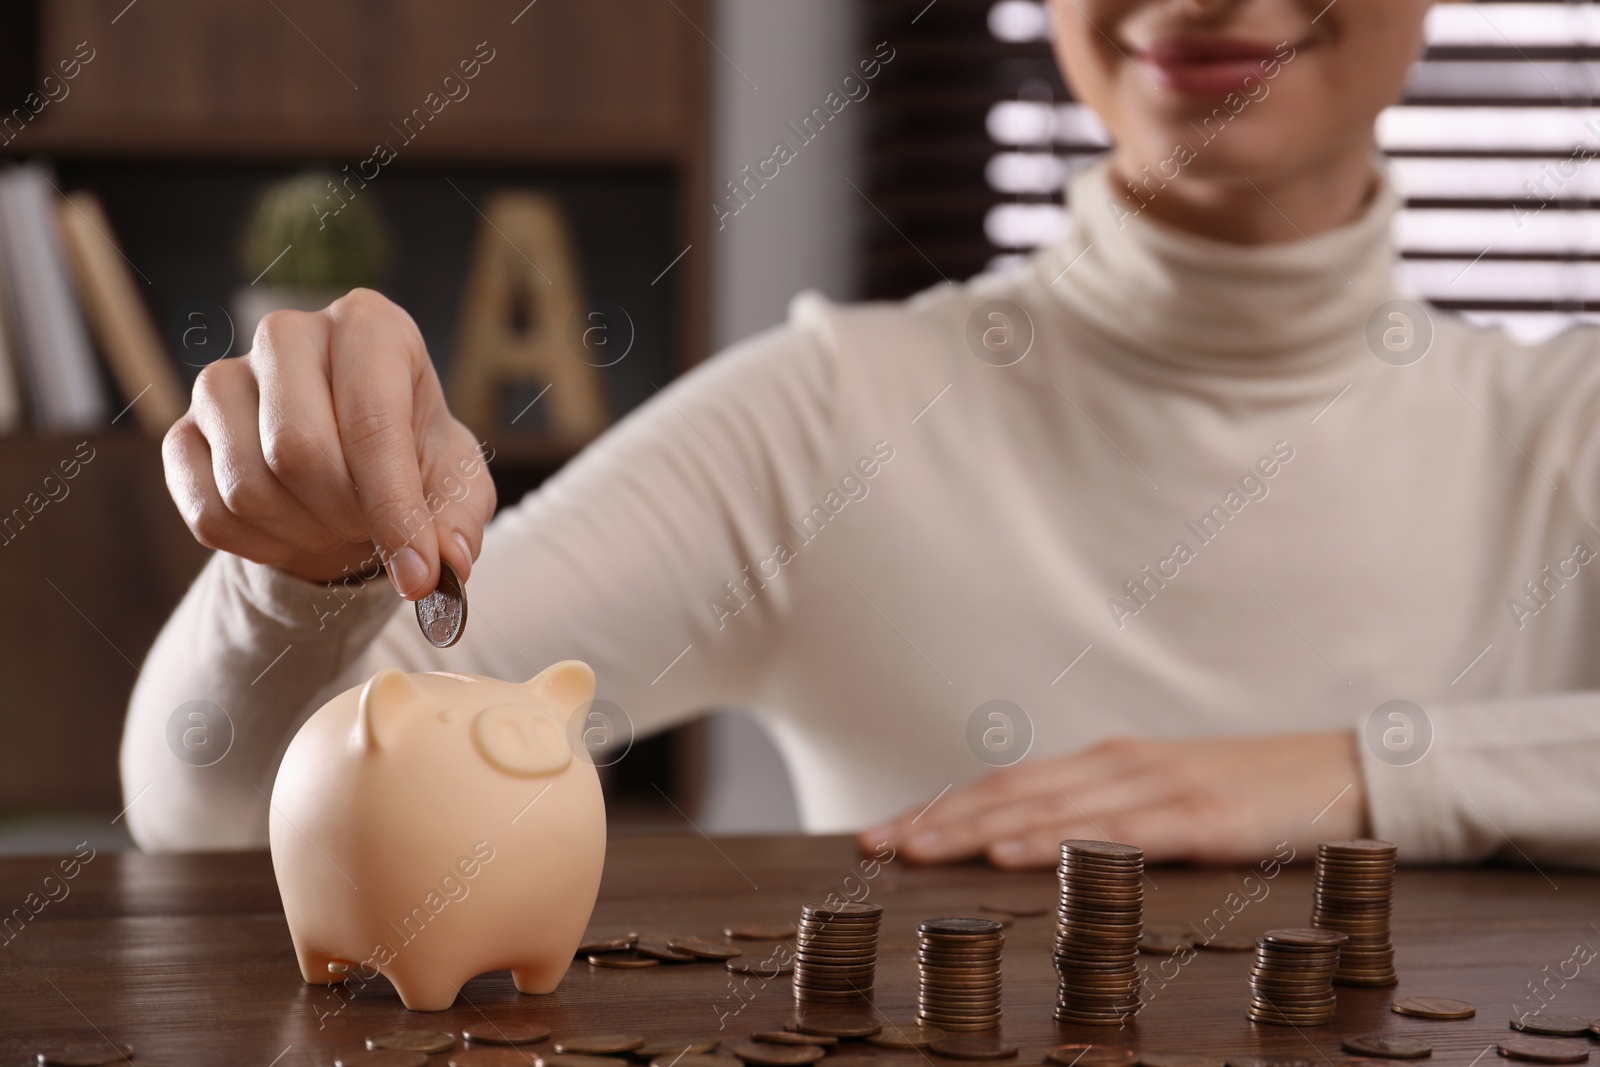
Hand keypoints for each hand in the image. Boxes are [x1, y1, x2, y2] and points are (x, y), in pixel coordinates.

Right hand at [163, 289, 495, 598]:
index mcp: (370, 326)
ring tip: (335, 523)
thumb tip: (449, 562)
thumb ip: (459, 518)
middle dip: (343, 516)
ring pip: (248, 487)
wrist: (350, 463)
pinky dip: (260, 547)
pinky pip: (209, 513)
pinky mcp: (182, 430)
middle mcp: (288, 335)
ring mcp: (222, 379)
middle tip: (369, 530)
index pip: (371, 422)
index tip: (419, 575)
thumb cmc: (412, 457)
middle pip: (297, 451)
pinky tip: (292, 529)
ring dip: (303, 534)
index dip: (395, 510)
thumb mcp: (456, 481)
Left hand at [859, 732, 1368, 867]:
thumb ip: (1103, 819)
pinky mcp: (1198, 814)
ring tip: (919, 851)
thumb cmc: (1246, 795)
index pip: (1003, 787)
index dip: (939, 809)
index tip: (880, 836)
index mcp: (1104, 765)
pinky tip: (1015, 856)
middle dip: (936, 820)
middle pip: (1008, 793)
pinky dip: (1058, 843)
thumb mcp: (1162, 802)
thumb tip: (1029, 852)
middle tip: (873, 846)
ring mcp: (1157, 788)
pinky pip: (1115, 834)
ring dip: (976, 829)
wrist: (1344, 772)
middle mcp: (1117, 767)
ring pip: (1047, 808)